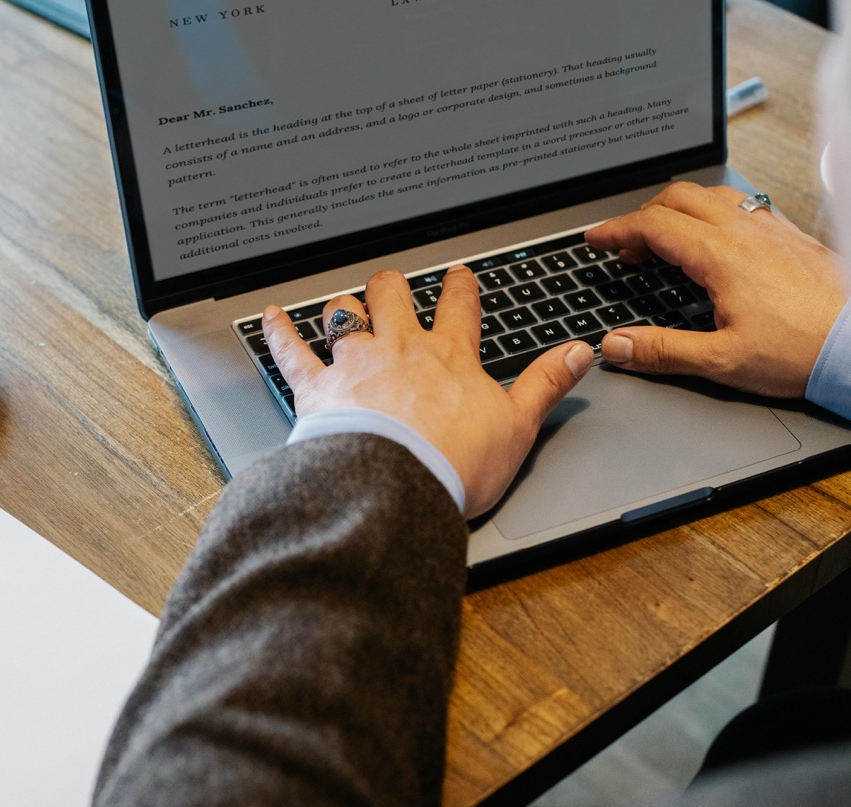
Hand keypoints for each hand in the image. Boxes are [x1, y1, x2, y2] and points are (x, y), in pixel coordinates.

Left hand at [263, 266, 592, 517]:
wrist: (395, 485)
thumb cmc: (454, 462)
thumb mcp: (518, 426)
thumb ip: (546, 384)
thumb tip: (580, 353)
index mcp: (449, 357)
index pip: (459, 309)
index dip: (460, 289)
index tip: (459, 278)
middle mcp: (399, 348)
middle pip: (394, 298)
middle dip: (393, 287)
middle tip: (393, 285)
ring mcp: (355, 364)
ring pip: (344, 316)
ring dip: (343, 308)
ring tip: (343, 305)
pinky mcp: (317, 387)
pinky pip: (292, 350)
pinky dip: (279, 332)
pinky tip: (270, 316)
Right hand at [585, 182, 846, 397]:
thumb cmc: (804, 350)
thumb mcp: (721, 361)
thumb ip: (663, 351)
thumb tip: (617, 346)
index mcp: (720, 254)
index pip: (652, 225)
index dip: (616, 230)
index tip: (596, 239)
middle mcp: (744, 229)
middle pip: (678, 198)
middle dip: (642, 216)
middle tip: (626, 246)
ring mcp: (770, 227)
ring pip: (711, 194)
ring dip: (679, 209)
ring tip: (667, 239)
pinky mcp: (791, 234)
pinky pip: (742, 204)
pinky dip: (713, 212)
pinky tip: (717, 240)